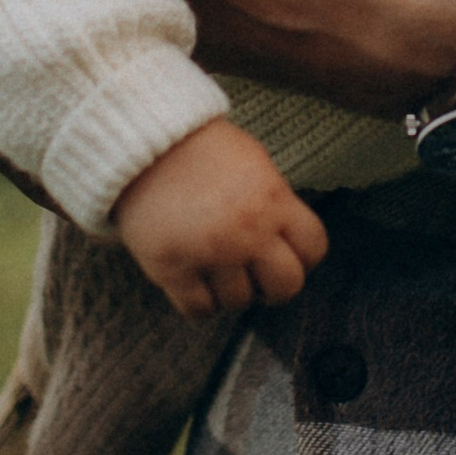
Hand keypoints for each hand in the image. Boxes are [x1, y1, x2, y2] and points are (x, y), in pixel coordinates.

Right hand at [110, 122, 330, 317]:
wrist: (141, 144)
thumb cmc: (199, 149)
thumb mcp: (253, 163)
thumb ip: (275, 200)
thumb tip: (288, 236)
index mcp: (274, 200)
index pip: (314, 248)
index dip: (303, 257)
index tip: (284, 255)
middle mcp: (248, 231)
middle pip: (287, 286)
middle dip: (273, 286)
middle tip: (254, 275)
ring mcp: (210, 253)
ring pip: (239, 303)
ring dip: (230, 292)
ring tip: (215, 270)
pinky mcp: (172, 268)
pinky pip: (199, 310)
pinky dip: (199, 303)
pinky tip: (192, 281)